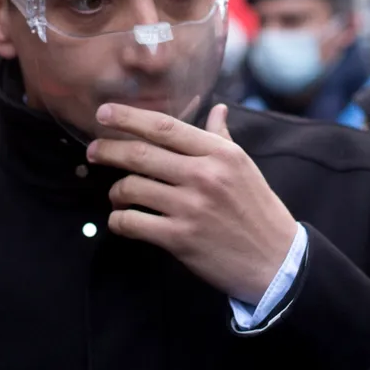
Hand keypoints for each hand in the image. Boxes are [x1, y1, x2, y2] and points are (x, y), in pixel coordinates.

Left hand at [86, 103, 297, 304]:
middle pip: (140, 154)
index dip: (128, 118)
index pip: (164, 127)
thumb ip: (222, 137)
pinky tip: (123, 220)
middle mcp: (204, 175)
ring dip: (115, 191)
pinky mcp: (180, 238)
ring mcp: (190, 207)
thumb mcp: (244, 167)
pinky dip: (119, 220)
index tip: (104, 113)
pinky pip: (132, 222)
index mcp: (219, 153)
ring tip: (118, 194)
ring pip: (131, 188)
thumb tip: (218, 108)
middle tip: (93, 152)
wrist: (276, 260)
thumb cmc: (257, 210)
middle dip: (108, 150)